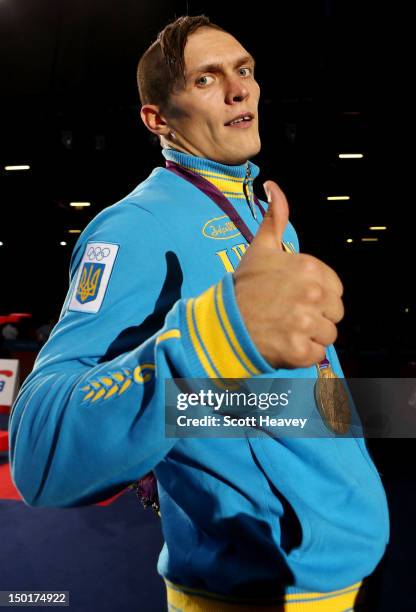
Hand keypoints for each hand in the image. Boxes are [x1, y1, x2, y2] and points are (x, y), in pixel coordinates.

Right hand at [233, 180, 343, 368]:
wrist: (222, 323)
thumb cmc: (244, 287)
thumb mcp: (260, 249)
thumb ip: (275, 218)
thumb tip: (273, 186)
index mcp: (308, 268)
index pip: (336, 290)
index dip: (318, 296)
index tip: (295, 299)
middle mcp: (311, 294)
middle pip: (335, 313)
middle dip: (316, 317)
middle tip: (289, 315)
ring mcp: (305, 324)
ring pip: (328, 335)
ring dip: (310, 337)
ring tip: (285, 330)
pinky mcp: (300, 351)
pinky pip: (318, 355)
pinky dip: (303, 354)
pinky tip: (284, 344)